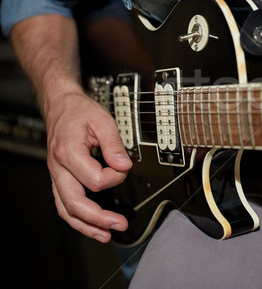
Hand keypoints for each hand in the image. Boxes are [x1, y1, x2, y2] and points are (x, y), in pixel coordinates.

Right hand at [45, 90, 132, 242]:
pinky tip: (93, 226)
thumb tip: (124, 165)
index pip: (95, 179)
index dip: (115, 177)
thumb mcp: (102, 120)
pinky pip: (65, 204)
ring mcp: (57, 175)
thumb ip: (115, 144)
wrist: (61, 106)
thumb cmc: (80, 112)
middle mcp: (59, 167)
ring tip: (105, 235)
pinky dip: (78, 219)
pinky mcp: (60, 179)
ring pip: (66, 209)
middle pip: (75, 203)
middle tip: (119, 223)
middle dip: (98, 218)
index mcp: (68, 152)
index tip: (124, 166)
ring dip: (86, 226)